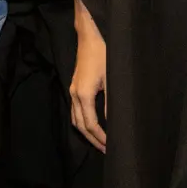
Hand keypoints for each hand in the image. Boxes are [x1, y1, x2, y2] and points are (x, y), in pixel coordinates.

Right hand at [70, 0, 107, 152]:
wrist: (90, 37)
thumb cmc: (103, 55)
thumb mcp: (112, 79)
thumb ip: (111, 103)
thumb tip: (114, 123)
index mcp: (83, 95)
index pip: (91, 125)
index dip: (101, 138)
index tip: (111, 147)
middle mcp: (74, 95)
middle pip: (80, 126)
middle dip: (93, 140)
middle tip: (106, 151)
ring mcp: (72, 90)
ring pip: (75, 120)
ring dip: (87, 133)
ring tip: (100, 142)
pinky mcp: (74, 87)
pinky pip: (75, 111)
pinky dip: (83, 122)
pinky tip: (93, 125)